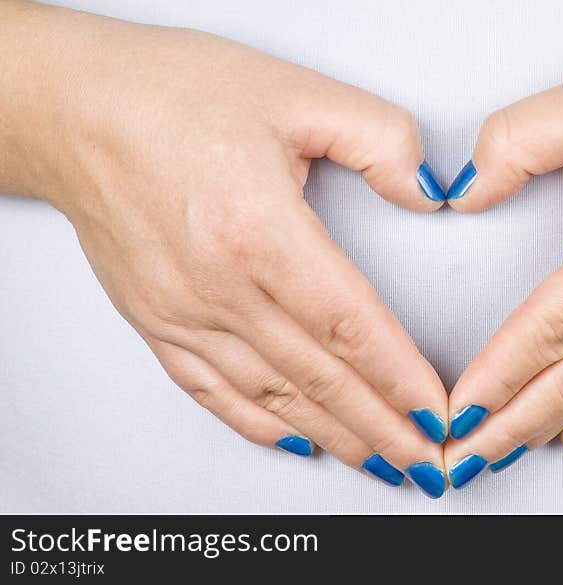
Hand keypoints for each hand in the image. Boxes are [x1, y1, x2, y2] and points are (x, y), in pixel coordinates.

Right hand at [0, 3, 449, 496]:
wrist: (74, 108)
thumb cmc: (171, 95)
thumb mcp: (296, 92)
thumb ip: (379, 139)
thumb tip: (426, 189)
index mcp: (261, 232)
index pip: (350, 326)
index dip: (399, 377)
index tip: (435, 412)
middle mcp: (221, 288)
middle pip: (320, 377)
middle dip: (381, 427)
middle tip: (425, 462)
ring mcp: (184, 313)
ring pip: (273, 395)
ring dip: (333, 435)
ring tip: (378, 461)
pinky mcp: (157, 321)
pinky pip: (213, 390)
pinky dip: (259, 423)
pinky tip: (294, 439)